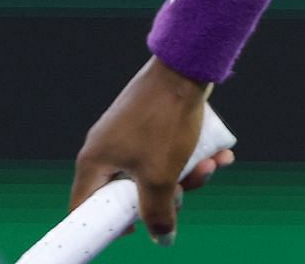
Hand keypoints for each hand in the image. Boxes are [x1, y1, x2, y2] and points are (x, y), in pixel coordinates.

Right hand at [70, 57, 234, 244]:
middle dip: (167, 195)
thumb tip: (163, 239)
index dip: (106, 224)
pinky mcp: (151, 122)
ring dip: (188, 174)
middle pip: (131, 191)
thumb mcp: (162, 176)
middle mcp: (107, 148)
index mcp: (95, 162)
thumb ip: (158, 212)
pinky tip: (220, 155)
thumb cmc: (165, 121)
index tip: (134, 230)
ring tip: (213, 164)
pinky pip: (168, 149)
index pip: (85, 206)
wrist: (186, 66)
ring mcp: (130, 133)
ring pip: (156, 171)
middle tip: (186, 190)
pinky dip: (191, 155)